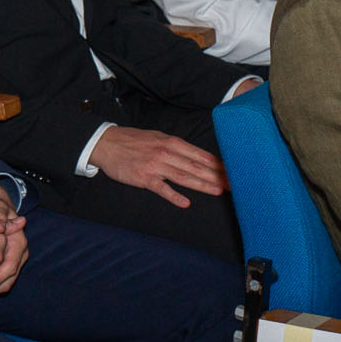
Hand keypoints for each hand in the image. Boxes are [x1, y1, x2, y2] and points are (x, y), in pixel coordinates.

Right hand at [89, 126, 225, 207]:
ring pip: (183, 176)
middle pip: (196, 166)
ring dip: (202, 184)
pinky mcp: (144, 177)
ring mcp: (155, 165)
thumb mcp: (158, 138)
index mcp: (172, 142)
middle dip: (216, 176)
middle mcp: (167, 153)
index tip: (233, 173)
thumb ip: (177, 148)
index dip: (218, 165)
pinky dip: (173, 195)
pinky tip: (185, 203)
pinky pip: (161, 188)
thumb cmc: (134, 141)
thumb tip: (198, 158)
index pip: (201, 155)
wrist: (107, 143)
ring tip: (218, 191)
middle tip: (234, 185)